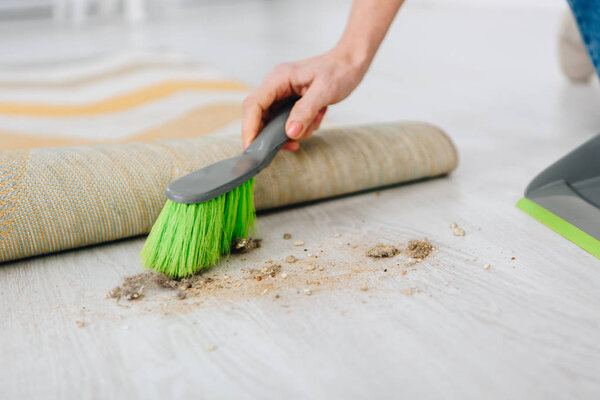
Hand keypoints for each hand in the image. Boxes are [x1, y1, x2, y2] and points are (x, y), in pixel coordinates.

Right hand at [242, 49, 367, 150]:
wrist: (349, 63)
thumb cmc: (338, 71)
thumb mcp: (324, 91)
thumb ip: (305, 111)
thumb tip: (290, 133)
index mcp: (278, 78)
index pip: (253, 105)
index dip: (249, 128)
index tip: (252, 148)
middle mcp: (275, 86)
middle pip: (258, 116)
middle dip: (270, 135)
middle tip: (289, 147)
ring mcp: (281, 94)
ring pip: (272, 122)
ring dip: (291, 132)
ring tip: (314, 123)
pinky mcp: (288, 102)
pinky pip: (285, 122)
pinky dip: (299, 128)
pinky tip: (315, 120)